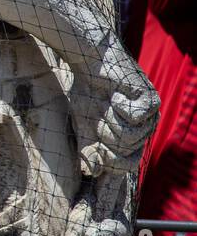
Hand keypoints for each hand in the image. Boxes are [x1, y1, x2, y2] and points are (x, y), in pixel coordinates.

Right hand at [70, 44, 158, 177]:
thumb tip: (92, 172)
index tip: (91, 148)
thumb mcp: (84, 130)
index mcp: (132, 140)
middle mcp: (145, 130)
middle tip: (99, 113)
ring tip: (107, 104)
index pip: (125, 166)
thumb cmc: (87, 96)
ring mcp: (151, 116)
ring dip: (108, 120)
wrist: (91, 63)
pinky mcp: (151, 101)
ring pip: (129, 137)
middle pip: (123, 151)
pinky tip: (116, 94)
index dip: (106, 161)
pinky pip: (133, 118)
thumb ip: (89, 153)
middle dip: (103, 134)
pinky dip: (117, 105)